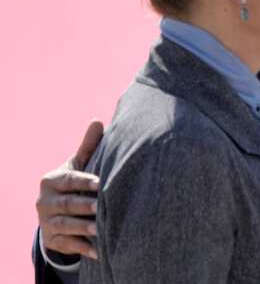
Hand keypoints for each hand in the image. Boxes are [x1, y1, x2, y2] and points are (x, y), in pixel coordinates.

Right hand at [37, 120, 103, 259]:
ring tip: (102, 229)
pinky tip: (98, 251)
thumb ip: (88, 146)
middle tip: (101, 207)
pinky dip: (82, 248)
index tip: (100, 183)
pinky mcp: (52, 240)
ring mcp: (46, 222)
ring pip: (66, 225)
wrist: (57, 211)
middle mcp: (44, 202)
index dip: (84, 182)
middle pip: (67, 204)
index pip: (68, 180)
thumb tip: (97, 120)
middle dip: (85, 206)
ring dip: (84, 229)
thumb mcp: (78, 165)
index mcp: (50, 181)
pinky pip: (66, 245)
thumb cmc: (74, 182)